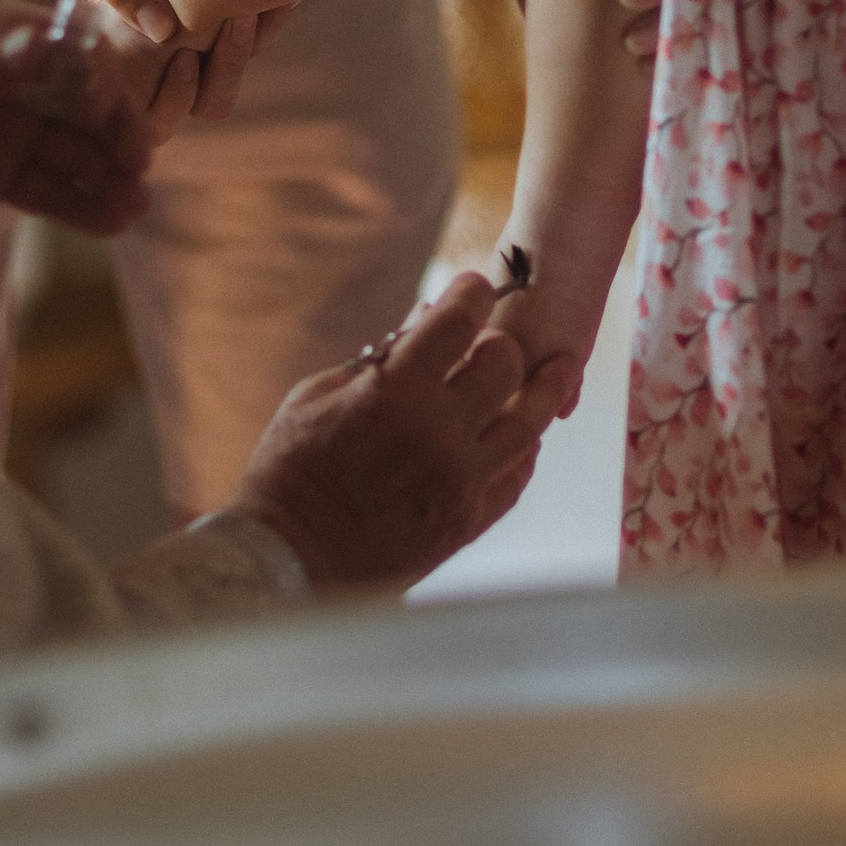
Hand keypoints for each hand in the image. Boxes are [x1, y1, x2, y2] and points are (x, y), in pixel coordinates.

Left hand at [0, 6, 153, 234]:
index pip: (74, 56)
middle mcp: (22, 86)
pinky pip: (46, 192)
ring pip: (72, 157)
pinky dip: (78, 208)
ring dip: (106, 180)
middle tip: (138, 168)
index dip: (97, 83)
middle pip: (84, 111)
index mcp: (12, 41)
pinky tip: (111, 222)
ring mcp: (11, 133)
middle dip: (115, 138)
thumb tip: (36, 45)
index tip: (105, 112)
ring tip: (133, 206)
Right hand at [86, 0, 294, 120]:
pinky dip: (272, 20)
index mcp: (125, 46)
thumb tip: (159, 32)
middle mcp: (164, 53)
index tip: (181, 51)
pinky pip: (263, 40)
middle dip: (221, 75)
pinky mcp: (237, 18)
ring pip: (229, 83)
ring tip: (247, 5)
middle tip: (231, 23)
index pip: (143, 112)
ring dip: (243, 53)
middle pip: (200, 107)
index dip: (167, 99)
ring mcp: (203, 40)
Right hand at [224, 273, 578, 593]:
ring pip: (529, 422)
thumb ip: (378, 357)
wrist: (288, 558)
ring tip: (556, 369)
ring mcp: (460, 481)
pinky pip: (516, 477)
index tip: (472, 287)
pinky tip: (526, 435)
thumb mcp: (318, 395)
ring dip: (540, 390)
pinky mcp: (468, 522)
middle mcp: (438, 434)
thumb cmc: (290, 469)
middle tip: (490, 340)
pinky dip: (524, 450)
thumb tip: (425, 319)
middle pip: (505, 364)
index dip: (470, 293)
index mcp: (394, 393)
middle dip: (499, 341)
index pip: (457, 321)